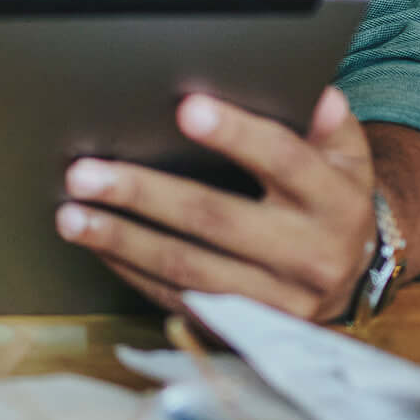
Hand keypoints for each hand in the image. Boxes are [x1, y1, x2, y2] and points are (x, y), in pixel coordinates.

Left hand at [54, 87, 377, 322]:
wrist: (348, 275)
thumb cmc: (329, 194)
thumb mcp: (343, 155)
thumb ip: (325, 122)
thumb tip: (314, 92)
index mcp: (336, 201)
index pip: (285, 160)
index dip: (237, 134)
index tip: (185, 107)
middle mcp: (312, 255)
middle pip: (217, 219)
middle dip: (145, 194)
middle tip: (85, 173)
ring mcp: (278, 300)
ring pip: (188, 267)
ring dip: (123, 239)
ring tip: (71, 215)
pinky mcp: (246, 327)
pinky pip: (180, 298)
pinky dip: (131, 269)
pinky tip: (96, 243)